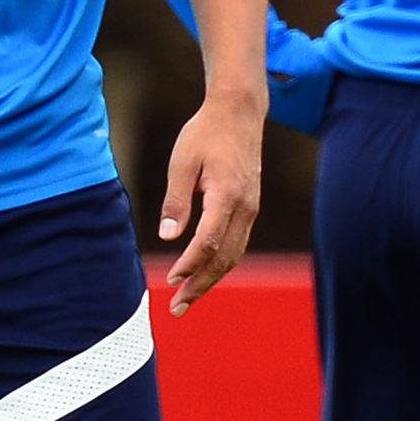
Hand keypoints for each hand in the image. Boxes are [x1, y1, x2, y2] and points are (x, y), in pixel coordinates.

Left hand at [159, 92, 262, 318]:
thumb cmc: (206, 133)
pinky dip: (221, 262)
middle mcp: (245, 207)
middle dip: (201, 285)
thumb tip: (168, 237)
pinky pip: (237, 243)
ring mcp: (251, 209)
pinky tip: (204, 271)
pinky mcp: (250, 207)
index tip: (171, 278)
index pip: (209, 241)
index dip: (190, 264)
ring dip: (211, 278)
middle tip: (178, 307)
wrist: (239, 113)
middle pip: (224, 258)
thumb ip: (176, 200)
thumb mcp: (182, 161)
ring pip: (234, 254)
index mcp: (227, 195)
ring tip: (188, 297)